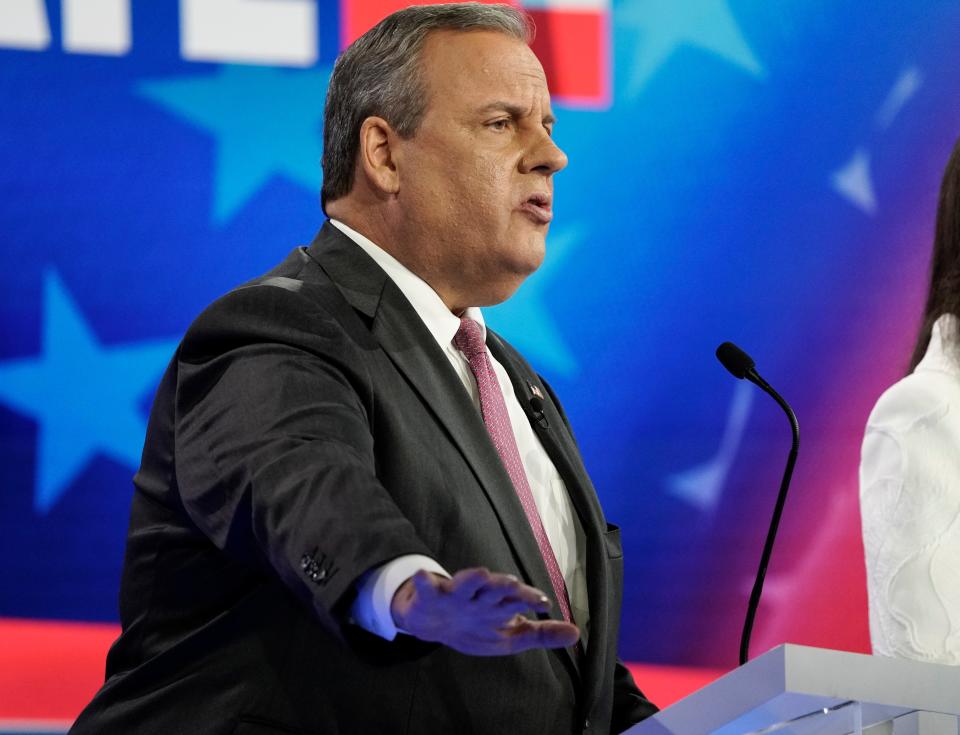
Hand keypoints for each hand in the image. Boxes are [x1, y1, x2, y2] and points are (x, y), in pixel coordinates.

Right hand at [390, 567, 579, 655]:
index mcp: (498, 605)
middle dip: (502, 586)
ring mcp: (455, 594)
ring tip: (479, 573)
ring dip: (471, 578)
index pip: (515, 600)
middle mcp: (479, 595)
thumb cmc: (477, 626)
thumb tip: (577, 634)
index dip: (528, 600)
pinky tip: (424, 576)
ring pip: (464, 584)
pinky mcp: (431, 596)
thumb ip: (541, 634)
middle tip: (512, 583)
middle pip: (492, 589)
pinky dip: (424, 581)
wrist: (434, 623)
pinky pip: (426, 588)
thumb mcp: (510, 636)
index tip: (543, 603)